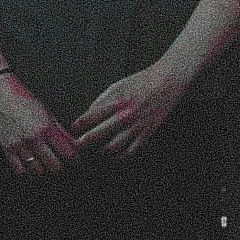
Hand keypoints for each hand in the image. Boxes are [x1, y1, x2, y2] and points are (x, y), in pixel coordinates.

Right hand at [0, 74, 78, 175]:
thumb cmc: (23, 100)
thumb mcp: (46, 113)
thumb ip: (60, 131)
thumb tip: (72, 143)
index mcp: (46, 128)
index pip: (66, 152)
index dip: (73, 159)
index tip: (74, 160)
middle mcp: (34, 138)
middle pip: (53, 165)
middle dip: (58, 166)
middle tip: (59, 163)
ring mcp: (20, 145)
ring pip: (37, 169)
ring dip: (42, 168)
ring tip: (43, 163)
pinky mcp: (7, 148)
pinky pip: (19, 169)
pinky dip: (26, 170)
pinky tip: (29, 165)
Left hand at [70, 59, 189, 161]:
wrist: (165, 83)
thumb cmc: (139, 83)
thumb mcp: (117, 86)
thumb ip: (102, 101)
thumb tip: (88, 115)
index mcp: (116, 101)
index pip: (91, 116)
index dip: (79, 125)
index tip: (73, 129)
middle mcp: (125, 115)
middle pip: (98, 135)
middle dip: (84, 143)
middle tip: (77, 145)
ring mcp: (136, 126)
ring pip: (113, 147)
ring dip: (101, 152)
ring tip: (95, 151)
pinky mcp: (147, 133)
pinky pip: (131, 151)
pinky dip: (120, 156)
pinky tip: (114, 156)